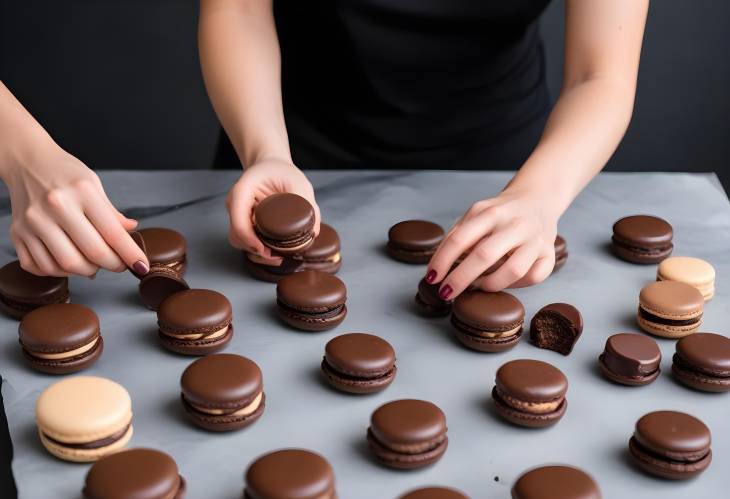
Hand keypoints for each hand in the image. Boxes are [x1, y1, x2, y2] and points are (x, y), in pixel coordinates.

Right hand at [3, 144, 148, 276]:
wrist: (26, 162)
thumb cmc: (65, 173)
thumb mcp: (94, 185)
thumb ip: (112, 213)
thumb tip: (132, 231)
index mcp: (81, 192)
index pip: (113, 233)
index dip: (130, 254)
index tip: (141, 266)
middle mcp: (56, 207)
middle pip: (91, 253)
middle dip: (112, 265)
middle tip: (119, 265)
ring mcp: (33, 222)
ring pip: (66, 264)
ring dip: (87, 271)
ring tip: (95, 264)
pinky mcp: (17, 233)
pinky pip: (40, 266)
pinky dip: (59, 273)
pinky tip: (70, 263)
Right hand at [226, 157, 320, 260]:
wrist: (271, 166)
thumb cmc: (282, 172)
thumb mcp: (298, 182)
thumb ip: (307, 204)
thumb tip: (313, 232)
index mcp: (243, 191)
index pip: (239, 219)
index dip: (249, 239)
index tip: (266, 250)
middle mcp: (236, 204)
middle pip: (237, 235)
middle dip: (255, 250)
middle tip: (277, 257)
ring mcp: (238, 214)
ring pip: (239, 240)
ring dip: (256, 252)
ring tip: (278, 256)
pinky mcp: (245, 222)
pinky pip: (246, 240)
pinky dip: (258, 248)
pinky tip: (274, 251)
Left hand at [426, 186, 558, 298]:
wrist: (538, 200)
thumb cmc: (500, 213)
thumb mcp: (476, 214)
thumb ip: (458, 236)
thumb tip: (438, 267)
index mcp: (490, 212)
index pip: (460, 239)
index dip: (442, 261)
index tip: (432, 278)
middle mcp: (515, 224)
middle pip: (484, 256)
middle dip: (460, 278)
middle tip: (446, 292)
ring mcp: (535, 239)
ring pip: (512, 271)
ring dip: (489, 284)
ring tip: (478, 285)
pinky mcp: (550, 254)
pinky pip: (533, 278)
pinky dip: (516, 285)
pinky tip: (504, 281)